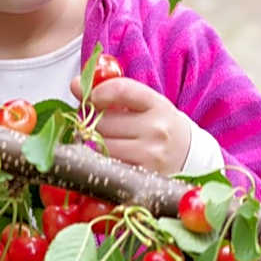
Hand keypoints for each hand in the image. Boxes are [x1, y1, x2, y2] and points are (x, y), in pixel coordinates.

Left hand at [70, 75, 190, 174]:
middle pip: (103, 121)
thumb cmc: (157, 123)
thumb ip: (109, 90)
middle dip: (91, 120)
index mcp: (157, 104)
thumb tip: (75, 84)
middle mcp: (156, 128)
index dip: (98, 92)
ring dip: (92, 141)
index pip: (120, 89)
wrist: (186, 153)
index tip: (93, 98)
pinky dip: (100, 159)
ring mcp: (150, 154)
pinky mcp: (142, 175)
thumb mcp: (141, 102)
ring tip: (100, 138)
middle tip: (94, 122)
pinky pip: (106, 164)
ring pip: (100, 144)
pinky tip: (107, 155)